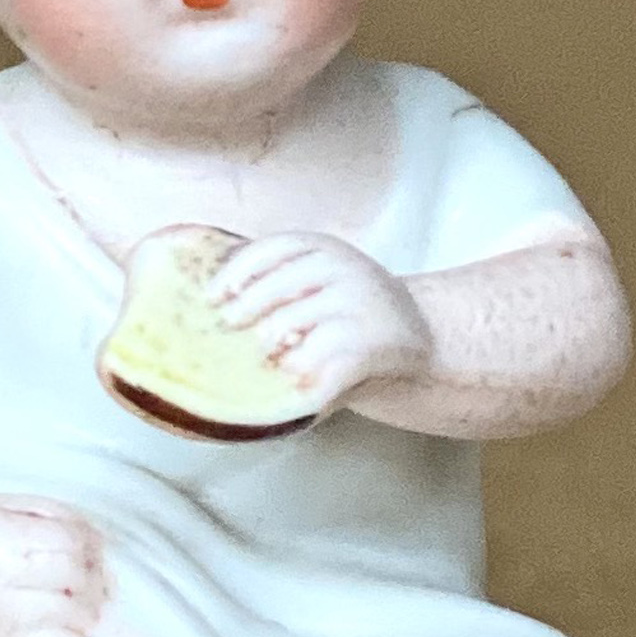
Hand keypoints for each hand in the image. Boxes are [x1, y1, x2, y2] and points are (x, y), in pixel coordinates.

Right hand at [0, 493, 108, 636]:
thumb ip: (48, 514)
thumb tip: (99, 540)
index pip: (66, 541)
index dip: (87, 541)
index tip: (87, 545)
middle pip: (72, 577)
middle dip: (88, 573)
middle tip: (89, 575)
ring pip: (69, 616)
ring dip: (85, 607)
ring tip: (79, 601)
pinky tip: (60, 627)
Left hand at [207, 232, 431, 413]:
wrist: (422, 336)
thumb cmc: (351, 312)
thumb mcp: (321, 284)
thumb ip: (280, 286)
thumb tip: (215, 306)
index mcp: (324, 249)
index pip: (272, 249)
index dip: (237, 271)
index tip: (213, 295)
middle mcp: (343, 268)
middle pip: (278, 287)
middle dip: (247, 310)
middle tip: (230, 329)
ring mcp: (358, 303)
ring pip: (294, 324)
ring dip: (273, 345)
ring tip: (272, 360)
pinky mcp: (372, 342)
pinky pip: (323, 363)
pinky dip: (305, 379)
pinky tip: (297, 388)